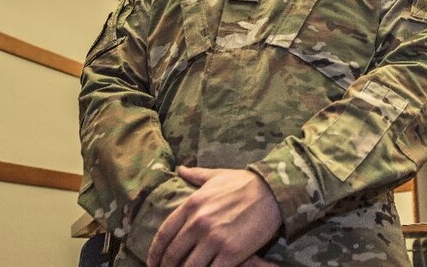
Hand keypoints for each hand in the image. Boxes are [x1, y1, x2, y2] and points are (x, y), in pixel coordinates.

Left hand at [147, 166, 282, 266]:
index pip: (164, 234)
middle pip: (173, 254)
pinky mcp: (231, 253)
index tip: (153, 262)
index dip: (155, 253)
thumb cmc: (245, 183)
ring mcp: (214, 239)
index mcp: (192, 204)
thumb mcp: (217, 176)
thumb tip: (180, 169)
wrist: (274, 191)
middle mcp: (199, 223)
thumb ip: (196, 175)